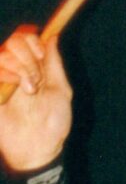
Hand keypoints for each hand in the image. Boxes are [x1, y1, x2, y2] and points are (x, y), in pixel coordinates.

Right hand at [0, 26, 71, 171]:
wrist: (37, 147)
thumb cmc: (53, 123)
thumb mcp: (61, 91)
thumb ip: (55, 63)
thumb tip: (52, 36)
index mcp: (36, 67)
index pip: (27, 38)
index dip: (33, 41)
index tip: (41, 55)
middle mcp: (17, 69)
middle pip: (14, 40)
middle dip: (28, 58)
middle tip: (36, 80)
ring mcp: (3, 78)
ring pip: (3, 52)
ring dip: (20, 68)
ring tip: (29, 90)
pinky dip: (5, 72)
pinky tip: (13, 86)